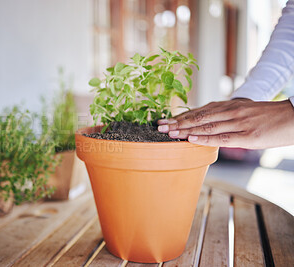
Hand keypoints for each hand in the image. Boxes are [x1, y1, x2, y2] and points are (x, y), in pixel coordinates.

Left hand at [157, 98, 293, 148]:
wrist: (293, 116)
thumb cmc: (266, 116)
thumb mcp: (242, 111)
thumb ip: (224, 116)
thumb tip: (204, 125)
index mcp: (228, 106)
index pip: (198, 111)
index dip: (180, 116)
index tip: (164, 120)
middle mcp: (229, 112)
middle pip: (198, 117)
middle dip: (177, 123)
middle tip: (159, 127)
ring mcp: (238, 123)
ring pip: (206, 127)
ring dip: (185, 130)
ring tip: (169, 134)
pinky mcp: (247, 135)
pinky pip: (222, 137)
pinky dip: (205, 138)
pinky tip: (191, 139)